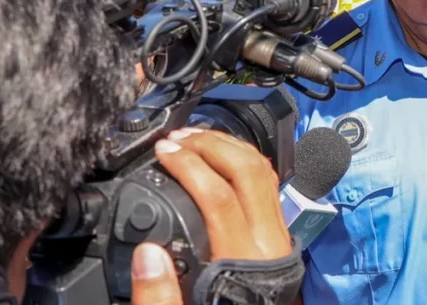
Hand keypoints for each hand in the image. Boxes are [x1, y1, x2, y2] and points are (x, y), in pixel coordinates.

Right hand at [129, 129, 292, 300]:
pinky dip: (244, 163)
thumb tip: (147, 254)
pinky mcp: (279, 236)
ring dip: (229, 148)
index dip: (189, 165)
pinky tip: (219, 159)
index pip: (219, 195)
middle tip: (176, 138)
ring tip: (194, 139)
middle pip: (248, 171)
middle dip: (211, 145)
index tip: (162, 152)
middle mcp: (268, 243)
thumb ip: (159, 297)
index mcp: (242, 261)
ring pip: (264, 173)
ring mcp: (278, 237)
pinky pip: (268, 186)